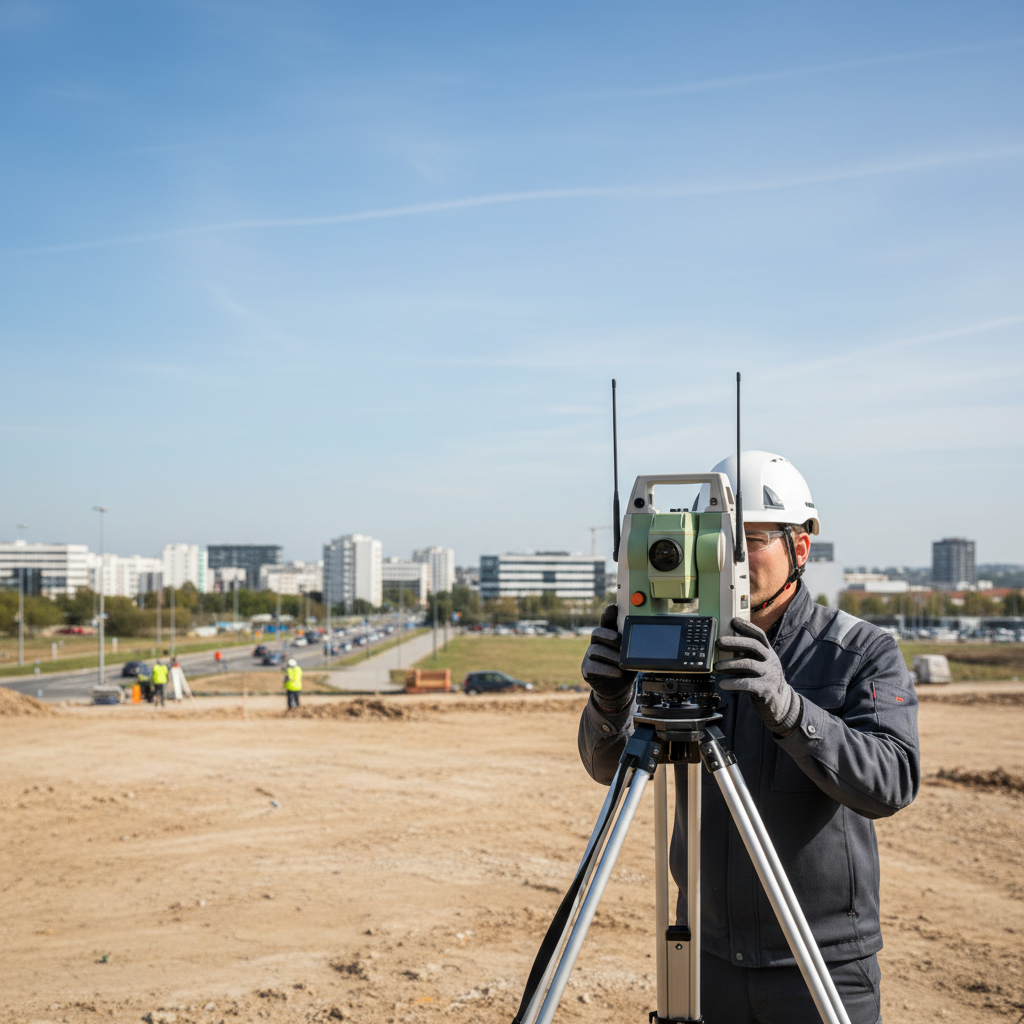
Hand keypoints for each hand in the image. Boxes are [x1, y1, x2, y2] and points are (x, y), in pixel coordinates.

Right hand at [581, 604, 636, 712]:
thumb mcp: (631, 655)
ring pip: (595, 650)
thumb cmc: (624, 667)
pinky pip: (593, 667)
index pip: (606, 622)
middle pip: (596, 633)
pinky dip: (606, 669)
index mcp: (608, 636)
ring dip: (610, 655)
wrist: (617, 689)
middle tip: (618, 639)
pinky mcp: (587, 670)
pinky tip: (617, 672)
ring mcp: (590, 657)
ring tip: (621, 661)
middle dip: (606, 634)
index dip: (608, 614)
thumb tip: (646, 636)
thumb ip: (634, 645)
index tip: (613, 607)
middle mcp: (597, 644)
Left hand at [715, 617, 800, 734]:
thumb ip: (747, 655)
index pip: (759, 635)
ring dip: (730, 664)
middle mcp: (771, 661)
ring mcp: (770, 675)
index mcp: (768, 652)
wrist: (780, 704)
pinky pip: (748, 684)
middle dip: (735, 642)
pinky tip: (722, 684)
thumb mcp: (759, 665)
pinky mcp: (766, 690)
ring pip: (749, 664)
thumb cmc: (762, 681)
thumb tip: (723, 644)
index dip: (747, 627)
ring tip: (716, 667)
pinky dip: (734, 683)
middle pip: (753, 646)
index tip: (732, 621)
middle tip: (718, 642)